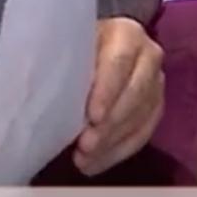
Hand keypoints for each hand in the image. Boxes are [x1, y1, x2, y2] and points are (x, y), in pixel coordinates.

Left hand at [74, 17, 164, 174]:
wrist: (93, 50)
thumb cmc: (72, 48)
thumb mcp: (65, 45)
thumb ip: (60, 62)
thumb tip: (40, 90)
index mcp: (125, 33)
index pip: (119, 62)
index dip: (106, 91)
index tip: (91, 117)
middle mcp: (148, 55)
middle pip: (135, 92)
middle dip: (110, 123)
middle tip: (85, 146)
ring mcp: (156, 83)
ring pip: (141, 116)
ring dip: (112, 142)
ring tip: (84, 159)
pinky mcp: (155, 107)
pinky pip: (144, 134)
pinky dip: (119, 152)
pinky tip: (95, 163)